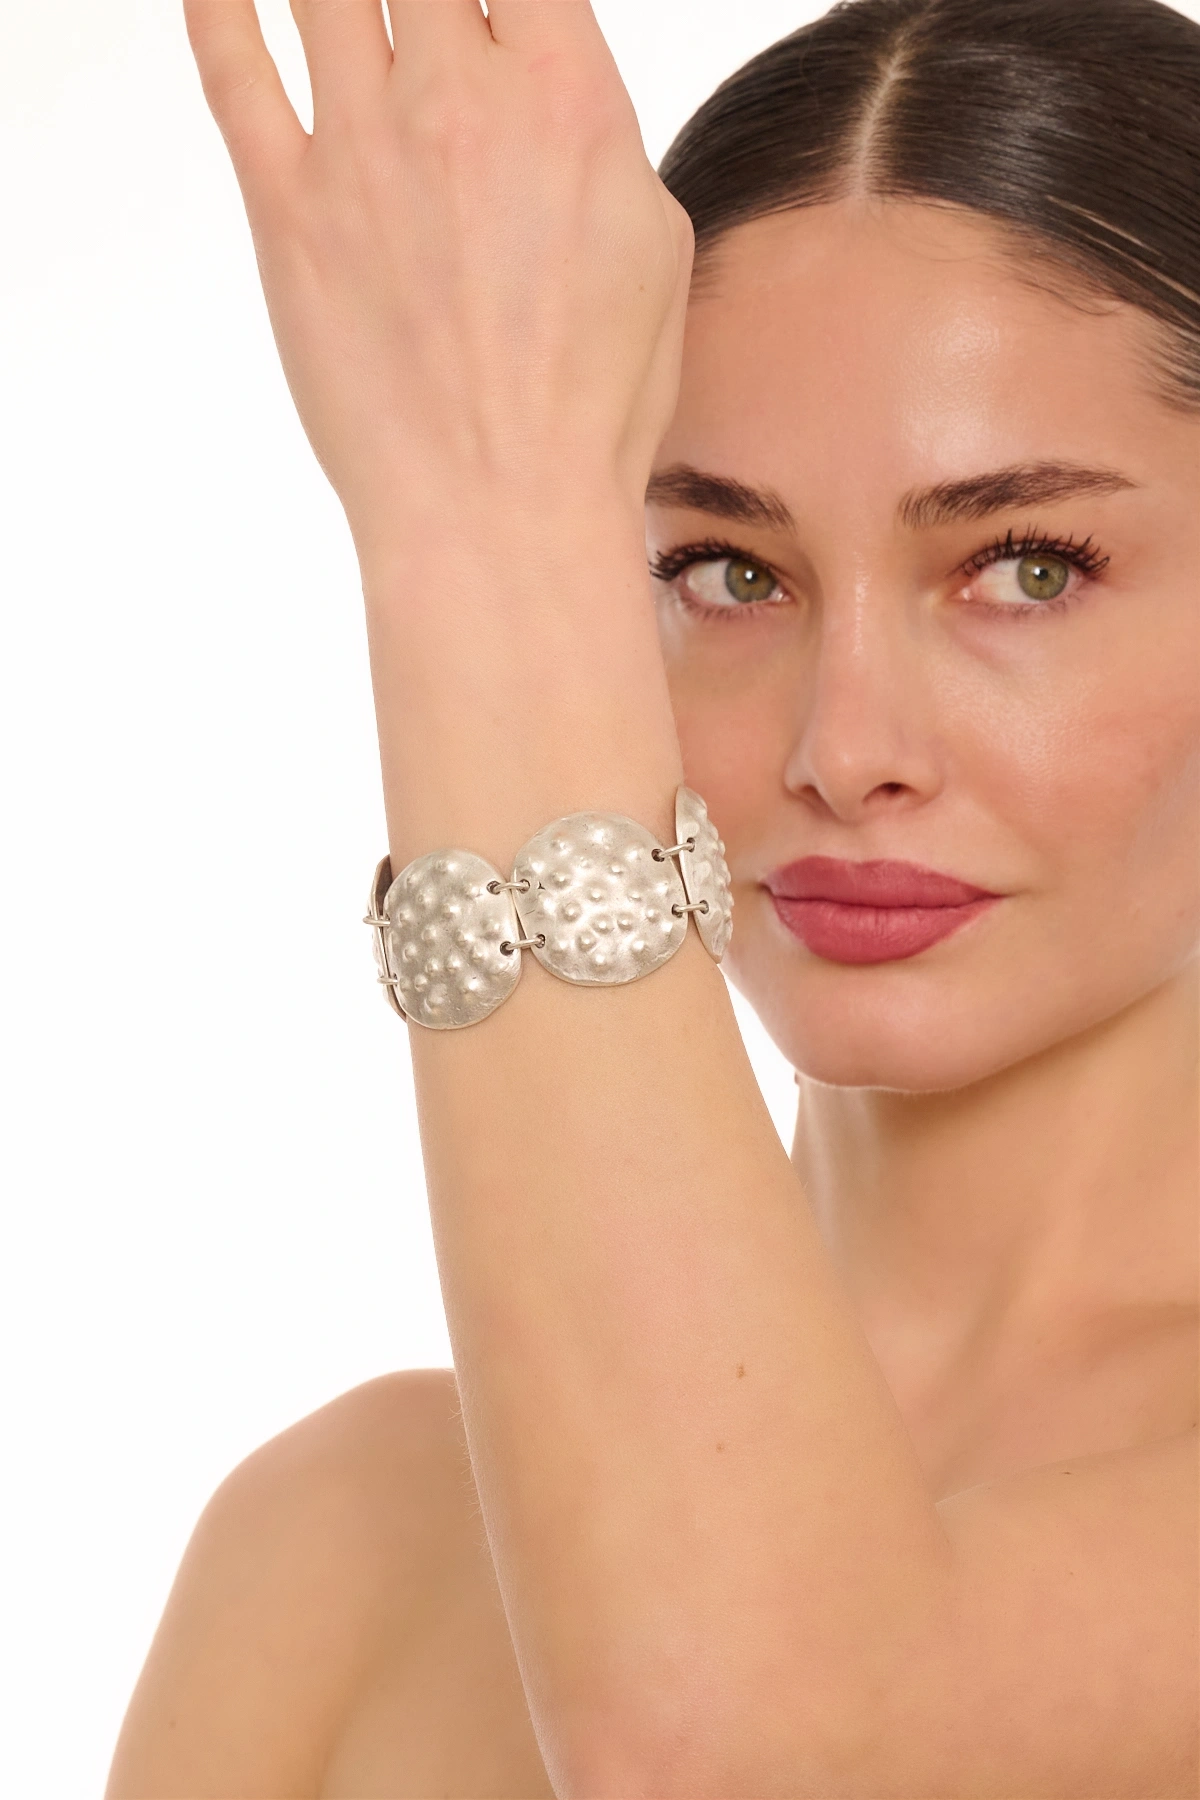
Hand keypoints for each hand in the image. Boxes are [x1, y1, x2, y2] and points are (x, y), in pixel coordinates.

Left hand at [183, 0, 694, 558]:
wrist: (501, 505)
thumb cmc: (593, 402)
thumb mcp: (652, 247)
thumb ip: (598, 138)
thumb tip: (558, 94)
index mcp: (567, 98)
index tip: (487, 7)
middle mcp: (457, 97)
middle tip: (411, 11)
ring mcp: (361, 147)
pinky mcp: (286, 209)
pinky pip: (232, 69)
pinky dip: (218, 6)